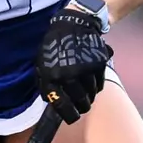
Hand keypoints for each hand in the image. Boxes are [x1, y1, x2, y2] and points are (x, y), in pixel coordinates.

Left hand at [35, 7, 112, 124]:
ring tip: (85, 88)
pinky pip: (100, 83)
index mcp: (52, 77)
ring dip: (90, 95)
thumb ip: (46, 83)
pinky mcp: (98, 65)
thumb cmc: (55, 47)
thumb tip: (51, 102)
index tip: (73, 117)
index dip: (69, 114)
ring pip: (92, 93)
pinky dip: (97, 85)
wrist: (74, 24)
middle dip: (82, 106)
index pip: (62, 104)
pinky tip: (91, 78)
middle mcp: (68, 76)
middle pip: (81, 101)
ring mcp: (85, 70)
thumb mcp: (42, 64)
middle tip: (82, 106)